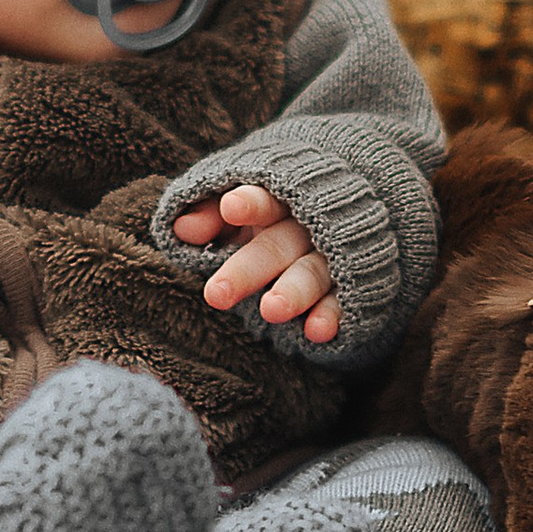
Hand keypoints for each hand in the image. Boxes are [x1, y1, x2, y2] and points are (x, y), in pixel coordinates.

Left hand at [170, 183, 343, 344]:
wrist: (352, 213)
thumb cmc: (276, 215)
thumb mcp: (242, 208)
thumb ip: (209, 214)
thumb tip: (180, 230)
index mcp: (279, 201)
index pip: (265, 199)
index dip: (250, 203)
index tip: (231, 208)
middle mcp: (306, 227)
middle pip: (278, 245)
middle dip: (249, 268)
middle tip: (217, 294)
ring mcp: (331, 257)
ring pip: (314, 272)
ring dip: (294, 291)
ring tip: (271, 311)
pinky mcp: (351, 287)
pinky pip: (341, 302)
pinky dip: (331, 316)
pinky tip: (316, 332)